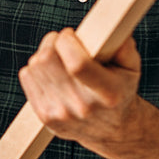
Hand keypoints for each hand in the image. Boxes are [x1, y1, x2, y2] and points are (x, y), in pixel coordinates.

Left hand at [18, 31, 145, 148]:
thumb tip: (109, 28)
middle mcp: (83, 106)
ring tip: (60, 58)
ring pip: (35, 65)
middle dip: (53, 41)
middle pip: (48, 59)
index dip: (67, 41)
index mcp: (108, 93)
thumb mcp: (131, 68)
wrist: (113, 131)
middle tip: (63, 41)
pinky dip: (36, 68)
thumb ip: (124, 46)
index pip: (77, 64)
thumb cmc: (121, 90)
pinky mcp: (46, 116)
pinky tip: (52, 72)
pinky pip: (27, 76)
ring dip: (44, 53)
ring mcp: (62, 114)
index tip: (71, 34)